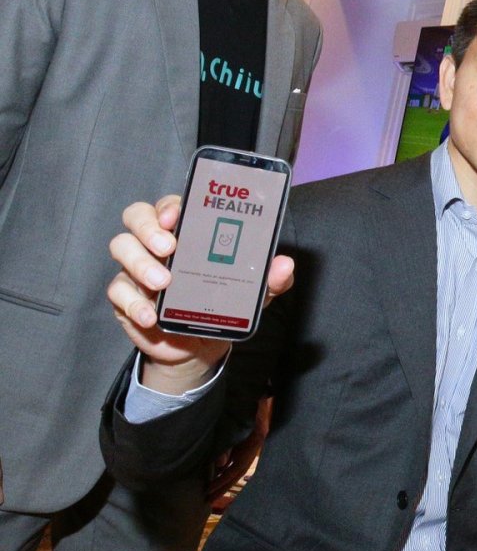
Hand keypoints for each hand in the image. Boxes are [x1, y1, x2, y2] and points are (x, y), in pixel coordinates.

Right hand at [106, 196, 293, 393]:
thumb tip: (285, 264)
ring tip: (163, 282)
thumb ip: (270, 278)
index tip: (177, 215)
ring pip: (121, 246)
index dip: (170, 204)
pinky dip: (133, 303)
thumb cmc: (221, 302)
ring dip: (140, 262)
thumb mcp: (251, 292)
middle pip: (137, 216)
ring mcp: (137, 267)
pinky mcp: (125, 296)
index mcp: (187, 231)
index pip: (171, 205)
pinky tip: (150, 316)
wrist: (199, 346)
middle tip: (169, 247)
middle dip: (148, 227)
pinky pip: (117, 291)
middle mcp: (157, 243)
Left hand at [205, 396, 270, 503]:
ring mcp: (252, 438)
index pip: (239, 466)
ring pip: (239, 464)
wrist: (252, 380)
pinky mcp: (247, 435)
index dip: (223, 481)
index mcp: (254, 438)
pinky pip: (238, 456)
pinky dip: (227, 467)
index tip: (209, 492)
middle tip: (207, 499)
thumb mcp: (232, 417)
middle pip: (239, 469)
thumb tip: (219, 465)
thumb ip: (226, 441)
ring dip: (224, 478)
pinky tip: (217, 472)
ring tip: (210, 491)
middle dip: (223, 485)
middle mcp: (255, 441)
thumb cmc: (241, 395)